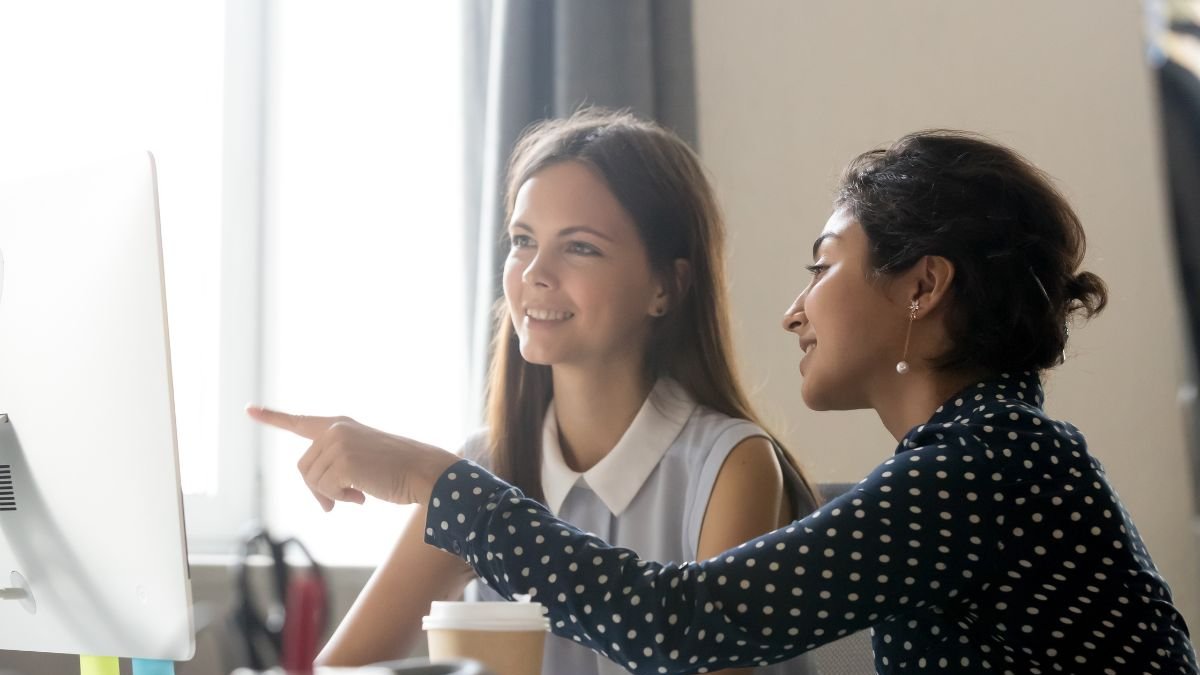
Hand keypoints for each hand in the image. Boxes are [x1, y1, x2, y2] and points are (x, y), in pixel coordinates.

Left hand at [245, 406, 458, 510]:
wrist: (423, 471)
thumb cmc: (397, 470)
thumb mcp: (361, 461)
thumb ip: (336, 468)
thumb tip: (321, 499)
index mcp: (339, 425)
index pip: (299, 422)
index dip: (272, 417)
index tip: (249, 409)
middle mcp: (335, 429)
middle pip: (304, 469)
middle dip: (319, 490)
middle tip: (340, 501)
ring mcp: (338, 443)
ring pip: (312, 482)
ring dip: (332, 496)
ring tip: (359, 494)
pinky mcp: (343, 461)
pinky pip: (326, 491)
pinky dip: (341, 499)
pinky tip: (362, 496)